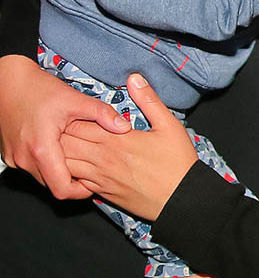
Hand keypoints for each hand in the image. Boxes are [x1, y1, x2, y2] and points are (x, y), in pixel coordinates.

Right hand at [0, 54, 130, 197]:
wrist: (8, 81)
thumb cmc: (38, 89)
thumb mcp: (75, 100)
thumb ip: (103, 115)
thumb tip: (125, 127)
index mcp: (42, 149)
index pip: (62, 190)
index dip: (81, 191)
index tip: (94, 182)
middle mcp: (24, 158)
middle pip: (53, 185)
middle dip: (72, 180)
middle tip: (88, 166)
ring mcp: (14, 157)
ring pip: (42, 177)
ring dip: (58, 171)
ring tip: (75, 155)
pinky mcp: (9, 154)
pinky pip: (31, 168)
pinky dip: (45, 163)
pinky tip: (57, 148)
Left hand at [61, 73, 199, 220]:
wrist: (183, 199)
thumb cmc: (178, 163)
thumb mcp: (170, 126)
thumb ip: (149, 101)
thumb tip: (134, 78)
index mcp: (116, 139)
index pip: (78, 124)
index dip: (68, 117)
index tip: (68, 112)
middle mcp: (102, 158)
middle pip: (66, 143)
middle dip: (58, 134)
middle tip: (56, 126)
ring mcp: (100, 177)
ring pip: (65, 164)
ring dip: (59, 154)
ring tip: (57, 145)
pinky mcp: (102, 193)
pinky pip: (75, 182)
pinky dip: (67, 174)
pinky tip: (69, 167)